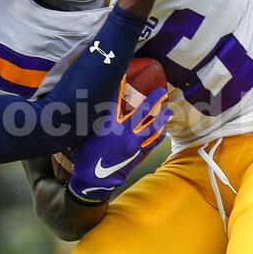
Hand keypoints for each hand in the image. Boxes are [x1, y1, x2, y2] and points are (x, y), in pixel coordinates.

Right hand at [67, 87, 170, 202]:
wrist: (93, 180)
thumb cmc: (84, 156)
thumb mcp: (82, 135)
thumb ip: (89, 121)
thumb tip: (89, 109)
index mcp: (108, 123)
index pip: (115, 99)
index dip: (120, 85)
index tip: (125, 73)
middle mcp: (124, 131)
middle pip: (143, 111)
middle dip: (154, 100)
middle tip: (161, 91)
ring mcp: (133, 143)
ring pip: (153, 127)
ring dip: (162, 118)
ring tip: (169, 110)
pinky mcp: (137, 153)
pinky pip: (152, 142)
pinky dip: (159, 135)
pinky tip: (163, 130)